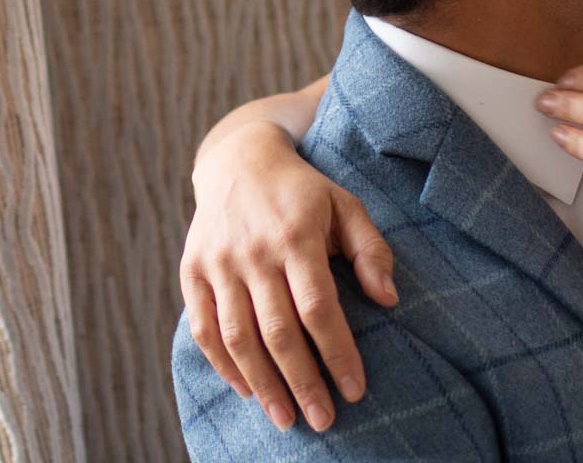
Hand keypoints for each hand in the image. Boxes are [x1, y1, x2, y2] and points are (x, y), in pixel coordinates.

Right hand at [181, 120, 397, 432]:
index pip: (318, 308)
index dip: (337, 353)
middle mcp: (253, 251)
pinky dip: (223, 364)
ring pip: (239, 337)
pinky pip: (204, 327)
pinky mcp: (193, 270)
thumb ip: (371, 251)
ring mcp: (218, 262)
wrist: (238, 161)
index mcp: (296, 235)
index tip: (355, 389)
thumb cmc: (303, 193)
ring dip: (263, 384)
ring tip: (285, 418)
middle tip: (323, 419)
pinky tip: (247, 389)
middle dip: (303, 382)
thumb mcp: (346, 206)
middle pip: (279, 331)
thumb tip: (389, 300)